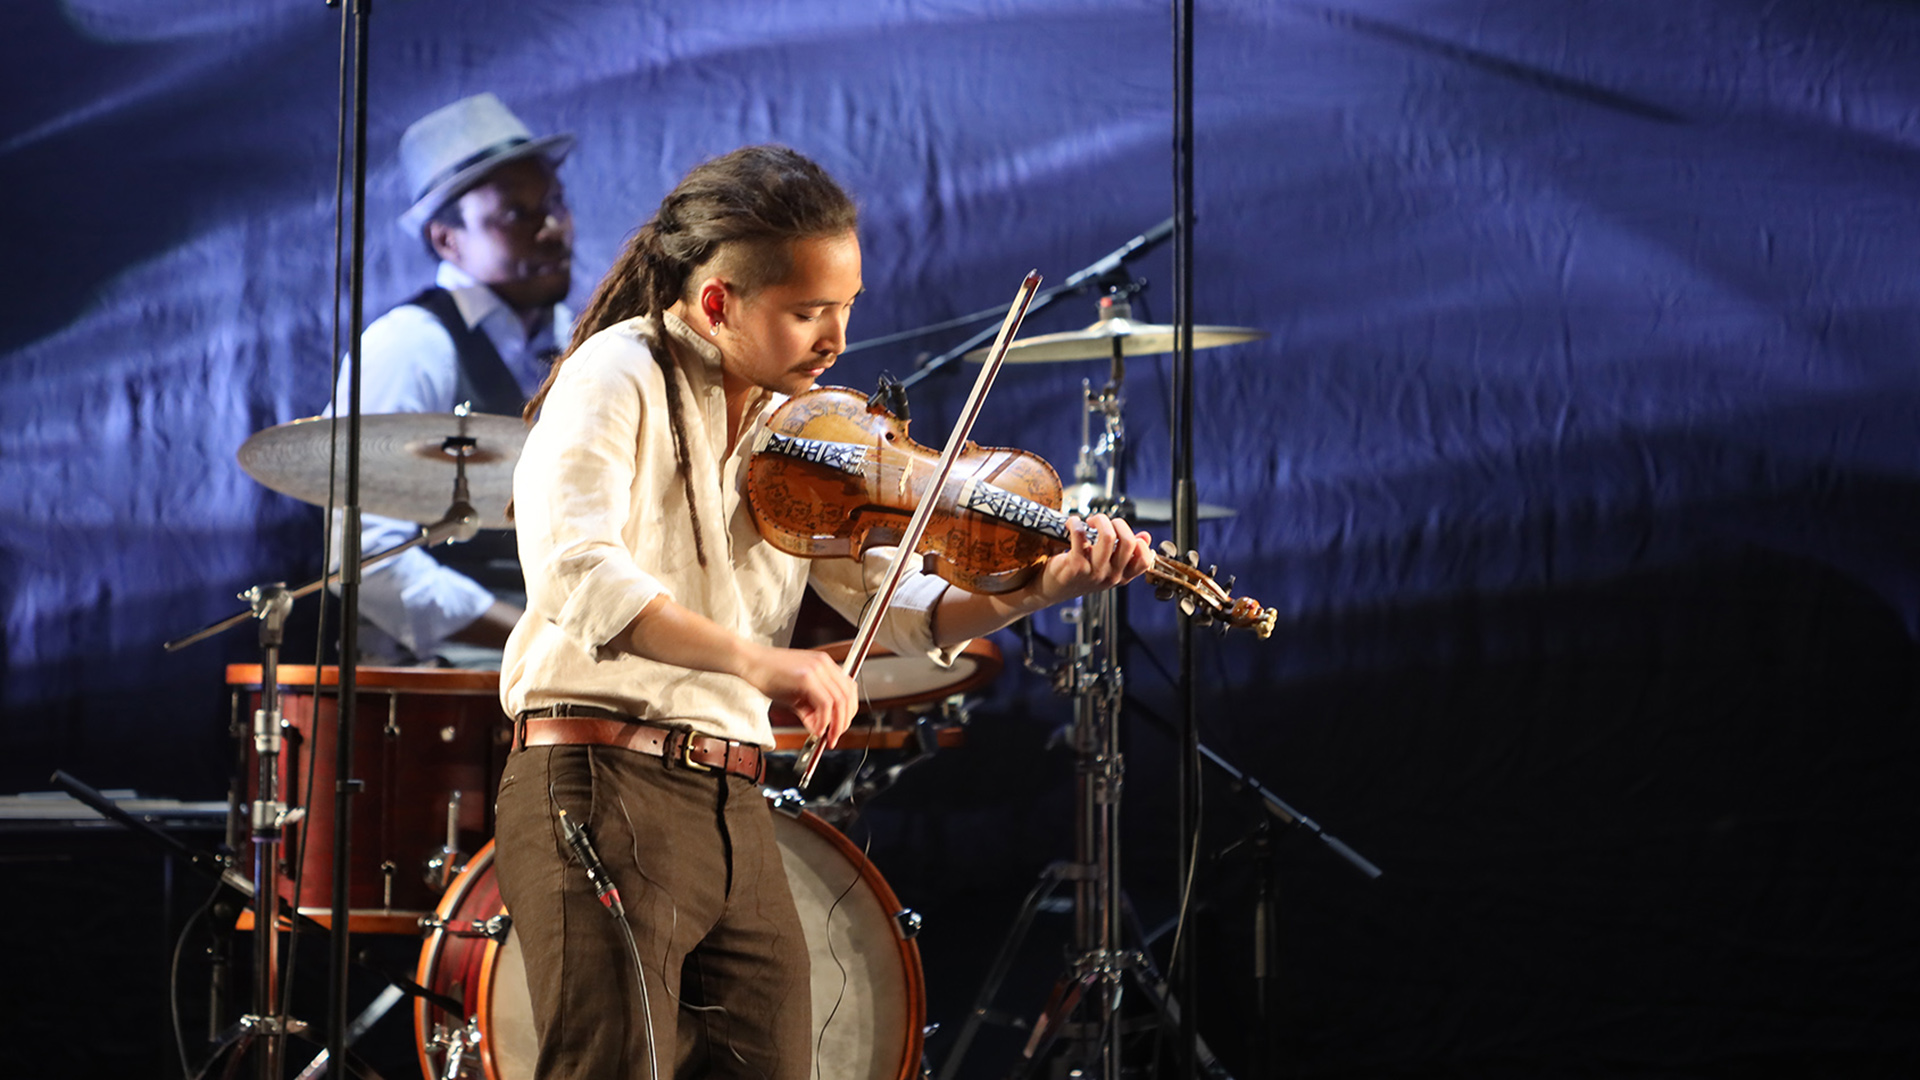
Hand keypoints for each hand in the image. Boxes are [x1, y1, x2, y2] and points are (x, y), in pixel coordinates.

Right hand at [739, 644, 857, 748]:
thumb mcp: (795, 694)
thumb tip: (820, 728)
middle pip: (848, 696)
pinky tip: (816, 728)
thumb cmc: (768, 674)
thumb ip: (810, 710)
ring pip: (840, 701)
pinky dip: (824, 720)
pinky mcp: (806, 677)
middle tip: (834, 736)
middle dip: (844, 721)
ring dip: (836, 724)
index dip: (848, 711)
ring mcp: (817, 669)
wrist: (749, 662)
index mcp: (825, 665)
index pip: (849, 689)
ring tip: (826, 736)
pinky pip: (825, 703)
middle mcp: (824, 664)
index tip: (840, 727)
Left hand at [1034, 513, 1153, 605]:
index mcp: (1122, 576)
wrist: (1052, 589)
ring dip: (1099, 520)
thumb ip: (1126, 554)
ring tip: (1090, 521)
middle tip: (1104, 522)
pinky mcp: (1076, 565)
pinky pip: (1080, 534)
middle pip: (1129, 542)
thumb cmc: (1080, 575)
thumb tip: (1145, 537)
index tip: (1124, 534)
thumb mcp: (1108, 568)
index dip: (1140, 542)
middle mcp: (1111, 576)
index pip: (1144, 559)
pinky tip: (1072, 523)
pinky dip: (1075, 522)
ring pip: (1107, 536)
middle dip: (1118, 523)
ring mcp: (1094, 572)